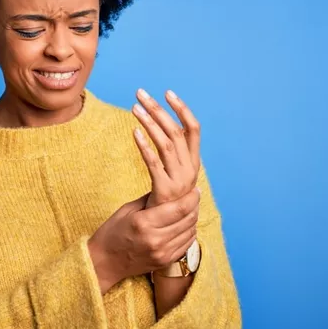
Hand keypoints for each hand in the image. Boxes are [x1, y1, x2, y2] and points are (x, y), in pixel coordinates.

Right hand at [88, 187, 200, 292]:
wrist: (105, 262)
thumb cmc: (112, 232)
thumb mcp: (127, 210)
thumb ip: (149, 199)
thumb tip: (169, 189)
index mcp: (144, 223)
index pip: (178, 208)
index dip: (191, 197)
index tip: (195, 189)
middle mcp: (156, 239)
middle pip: (188, 220)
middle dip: (195, 206)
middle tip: (194, 196)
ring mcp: (162, 253)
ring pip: (190, 232)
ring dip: (193, 219)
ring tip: (190, 209)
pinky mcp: (165, 262)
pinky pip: (187, 245)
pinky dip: (189, 233)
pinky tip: (184, 225)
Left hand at [131, 89, 200, 207]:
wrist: (157, 235)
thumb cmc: (160, 203)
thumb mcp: (171, 177)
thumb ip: (172, 158)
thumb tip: (166, 130)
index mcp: (192, 165)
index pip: (193, 131)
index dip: (182, 110)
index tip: (168, 92)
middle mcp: (189, 172)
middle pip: (177, 133)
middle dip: (159, 109)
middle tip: (141, 93)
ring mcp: (179, 183)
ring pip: (167, 145)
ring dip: (150, 122)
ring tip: (135, 107)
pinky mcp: (164, 193)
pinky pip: (154, 164)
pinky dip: (145, 146)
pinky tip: (134, 132)